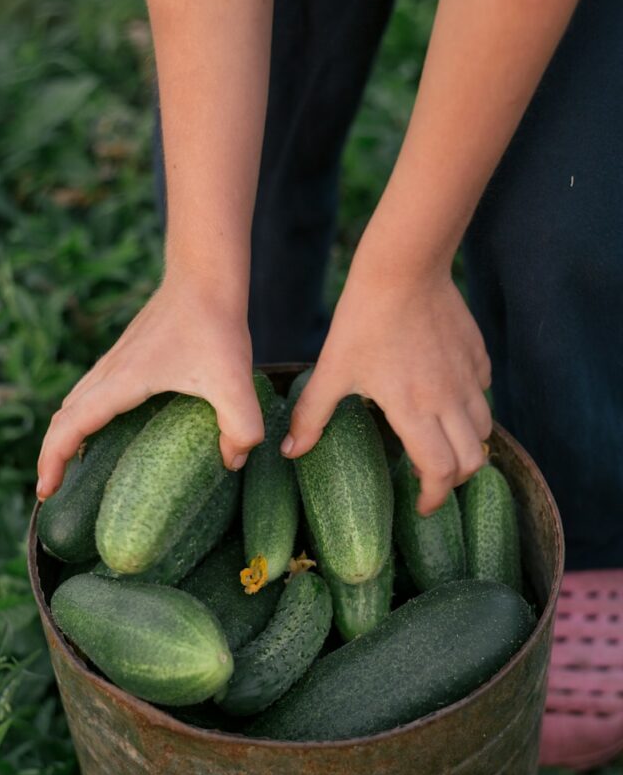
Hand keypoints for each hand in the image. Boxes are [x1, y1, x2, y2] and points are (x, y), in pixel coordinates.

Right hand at [37, 269, 262, 499]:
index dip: (53, 461)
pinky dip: (85, 414)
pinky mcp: (129, 355)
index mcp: (122, 382)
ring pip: (76, 402)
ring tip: (75, 463)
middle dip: (53, 454)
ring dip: (67, 433)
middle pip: (64, 416)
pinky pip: (93, 390)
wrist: (206, 277)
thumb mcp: (236, 382)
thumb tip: (232, 461)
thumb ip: (242, 427)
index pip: (71, 426)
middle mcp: (110, 372)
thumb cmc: (215, 326)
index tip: (47, 490)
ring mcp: (117, 361)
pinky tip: (108, 427)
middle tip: (54, 488)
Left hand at [283, 261, 491, 515]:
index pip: (441, 472)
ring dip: (467, 445)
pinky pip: (484, 392)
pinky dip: (471, 407)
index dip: (434, 497)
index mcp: (414, 411)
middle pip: (473, 460)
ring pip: (484, 429)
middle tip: (433, 480)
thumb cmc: (364, 321)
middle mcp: (449, 400)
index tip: (421, 505)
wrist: (404, 269)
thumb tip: (290, 451)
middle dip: (456, 479)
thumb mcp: (333, 369)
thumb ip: (313, 415)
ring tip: (442, 444)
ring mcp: (468, 377)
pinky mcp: (477, 355)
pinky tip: (448, 399)